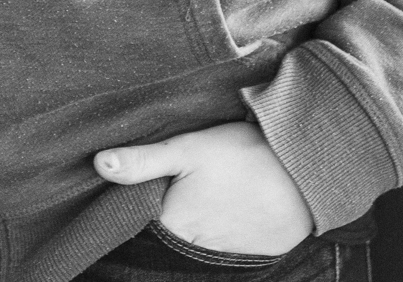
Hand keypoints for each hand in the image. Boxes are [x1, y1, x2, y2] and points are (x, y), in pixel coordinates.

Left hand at [94, 121, 313, 257]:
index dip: (138, 198)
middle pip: (169, 229)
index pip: (141, 218)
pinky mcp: (250, 252)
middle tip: (182, 179)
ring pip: (196, 237)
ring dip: (196, 217)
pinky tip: (228, 202)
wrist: (304, 175)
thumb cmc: (242, 157)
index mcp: (174, 224)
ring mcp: (223, 254)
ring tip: (207, 189)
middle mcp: (194, 248)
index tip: (146, 177)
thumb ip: (143, 161)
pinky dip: (221, 225)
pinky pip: (223, 242)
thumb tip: (99, 164)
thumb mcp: (188, 148)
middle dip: (168, 209)